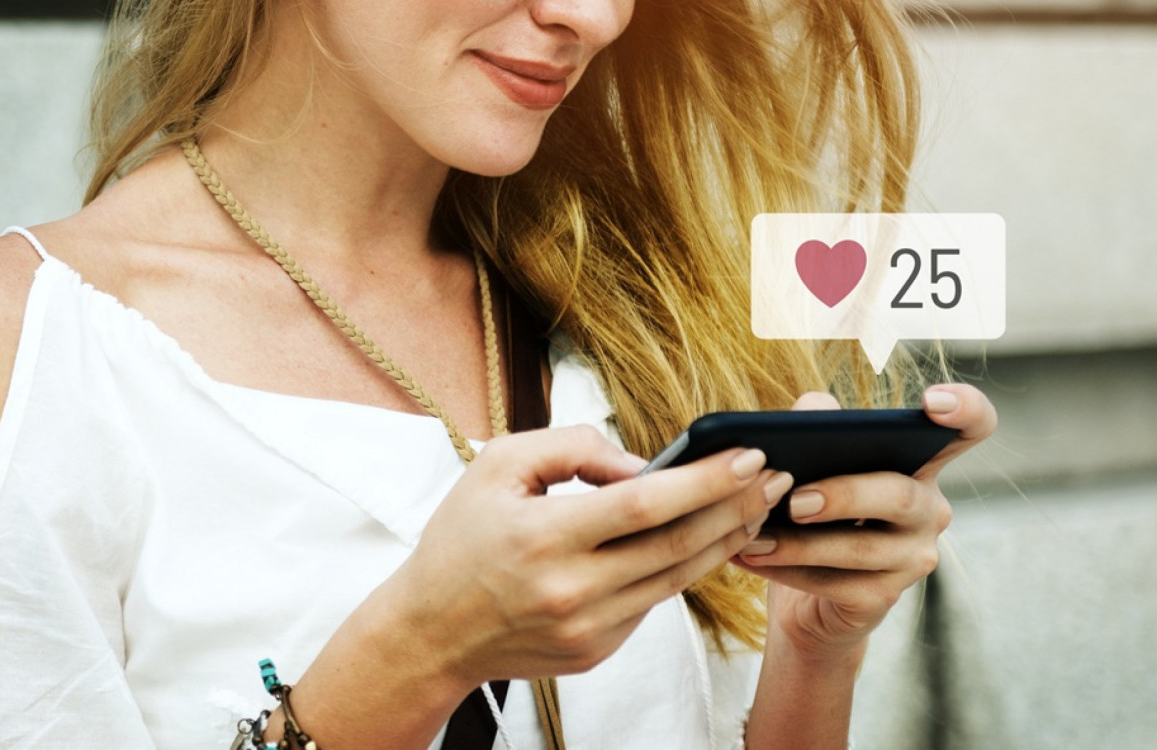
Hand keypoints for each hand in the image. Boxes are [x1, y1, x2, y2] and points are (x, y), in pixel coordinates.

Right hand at [383, 425, 792, 685]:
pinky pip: (652, 603)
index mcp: (543, 538)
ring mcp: (588, 629)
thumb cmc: (462, 539)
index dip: (704, 479)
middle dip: (736, 506)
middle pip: (677, 545)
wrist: (431, 631)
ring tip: (755, 505)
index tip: (747, 454)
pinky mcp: (596, 651)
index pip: (645, 504)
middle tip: (775, 476)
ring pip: (677, 579)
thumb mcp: (498, 467)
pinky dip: (682, 569)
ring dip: (724, 539)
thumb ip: (572, 448)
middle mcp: (571, 591)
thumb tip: (643, 462)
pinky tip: (704, 540)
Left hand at [731, 384, 996, 661]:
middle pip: (900, 494)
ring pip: (862, 547)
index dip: (965, 410)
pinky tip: (749, 556)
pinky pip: (837, 584)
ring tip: (752, 535)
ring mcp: (913, 557)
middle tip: (795, 502)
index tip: (933, 402)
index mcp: (917, 462)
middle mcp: (928, 508)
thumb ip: (816, 424)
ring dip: (800, 543)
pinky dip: (787, 569)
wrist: (805, 599)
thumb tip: (811, 408)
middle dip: (844, 495)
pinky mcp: (883, 598)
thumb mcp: (810, 463)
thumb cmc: (811, 514)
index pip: (970, 427)